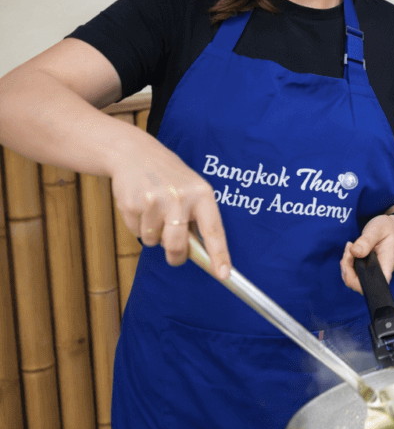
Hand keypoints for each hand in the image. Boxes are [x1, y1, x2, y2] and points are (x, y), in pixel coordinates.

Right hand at [109, 138, 229, 277]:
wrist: (135, 153)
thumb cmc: (170, 177)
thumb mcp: (192, 191)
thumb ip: (197, 220)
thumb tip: (202, 255)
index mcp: (202, 194)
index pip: (214, 231)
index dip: (219, 255)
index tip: (224, 275)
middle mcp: (181, 197)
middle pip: (177, 246)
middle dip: (175, 257)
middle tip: (174, 254)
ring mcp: (155, 201)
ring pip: (153, 241)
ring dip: (153, 234)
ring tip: (154, 211)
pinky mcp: (133, 204)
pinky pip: (136, 231)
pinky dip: (138, 225)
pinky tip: (140, 205)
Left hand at [340, 213, 393, 292]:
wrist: (393, 227)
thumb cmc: (388, 228)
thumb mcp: (378, 229)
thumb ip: (366, 240)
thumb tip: (355, 252)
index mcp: (387, 264)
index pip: (376, 284)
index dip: (361, 282)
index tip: (352, 260)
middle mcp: (381, 271)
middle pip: (362, 285)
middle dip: (348, 270)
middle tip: (348, 251)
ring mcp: (374, 271)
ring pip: (355, 280)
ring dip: (346, 266)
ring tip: (349, 248)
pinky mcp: (368, 269)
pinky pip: (355, 274)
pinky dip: (348, 264)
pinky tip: (349, 252)